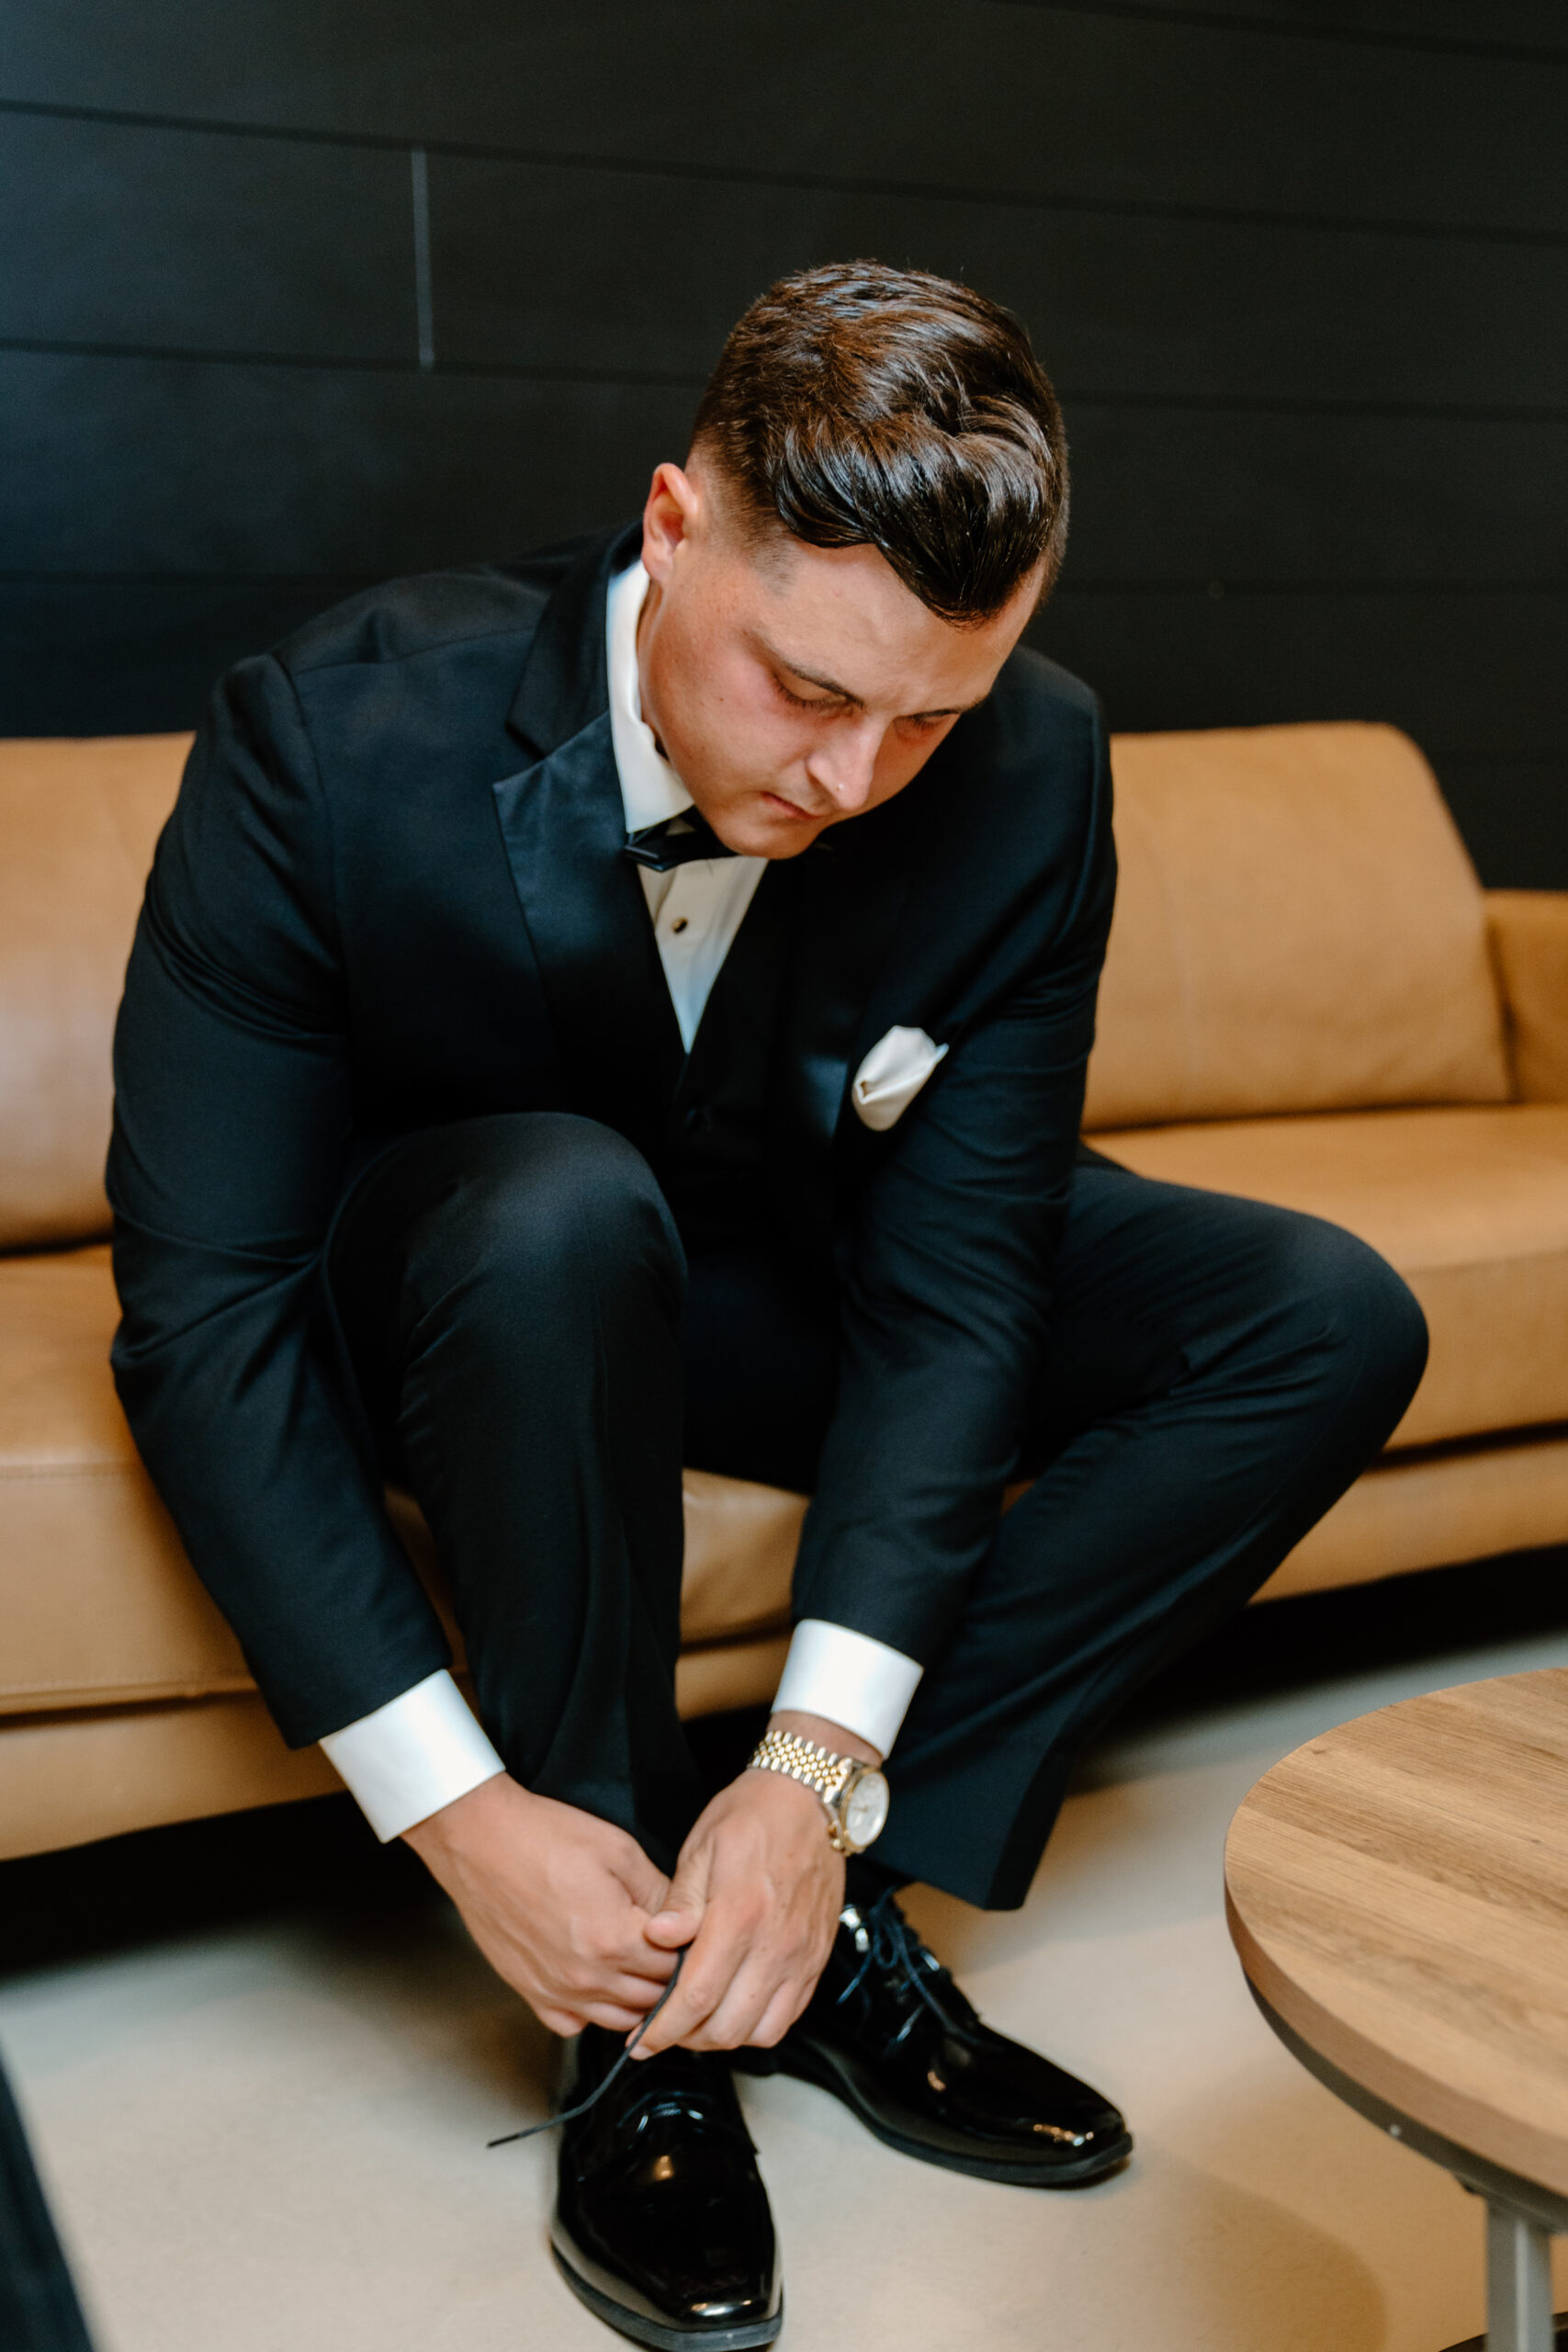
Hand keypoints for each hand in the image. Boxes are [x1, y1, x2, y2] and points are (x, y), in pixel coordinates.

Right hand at [403, 1775, 673, 2036]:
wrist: (480, 1839)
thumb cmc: (544, 1837)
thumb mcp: (619, 1851)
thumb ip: (660, 1894)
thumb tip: (683, 1922)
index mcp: (614, 1940)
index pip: (675, 1969)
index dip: (689, 1951)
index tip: (689, 1937)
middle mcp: (586, 1977)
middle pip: (650, 2000)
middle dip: (667, 1979)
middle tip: (669, 1952)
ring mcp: (555, 1990)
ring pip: (617, 2021)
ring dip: (636, 2000)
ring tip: (639, 1968)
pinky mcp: (529, 1992)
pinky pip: (572, 2025)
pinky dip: (592, 2012)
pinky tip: (597, 1983)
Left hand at [633, 1711, 875, 2056]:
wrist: (810, 1799)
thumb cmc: (753, 1816)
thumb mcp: (702, 1847)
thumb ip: (681, 1900)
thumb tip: (657, 1940)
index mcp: (740, 1915)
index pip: (695, 1996)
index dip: (663, 2029)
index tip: (640, 2042)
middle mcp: (776, 1944)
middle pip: (727, 2027)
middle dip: (687, 2039)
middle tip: (663, 2028)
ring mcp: (801, 1956)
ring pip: (760, 2032)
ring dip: (723, 2037)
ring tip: (698, 2021)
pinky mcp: (817, 1959)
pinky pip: (789, 2016)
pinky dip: (758, 2026)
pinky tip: (735, 2008)